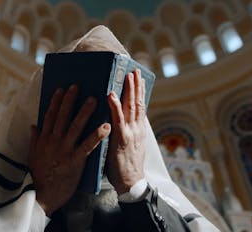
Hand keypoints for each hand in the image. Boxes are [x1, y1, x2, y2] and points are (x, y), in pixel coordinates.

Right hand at [28, 85, 110, 215]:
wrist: (42, 196)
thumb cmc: (39, 176)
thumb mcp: (32, 155)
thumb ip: (34, 139)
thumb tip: (33, 125)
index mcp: (44, 139)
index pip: (50, 116)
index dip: (56, 101)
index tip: (61, 89)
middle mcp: (53, 141)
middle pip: (62, 117)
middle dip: (70, 100)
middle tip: (77, 86)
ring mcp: (64, 150)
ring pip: (75, 127)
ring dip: (85, 112)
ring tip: (94, 99)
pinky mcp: (75, 161)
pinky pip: (87, 145)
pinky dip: (97, 135)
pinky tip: (106, 126)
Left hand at [107, 69, 146, 193]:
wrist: (131, 182)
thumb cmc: (126, 165)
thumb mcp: (130, 145)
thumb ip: (127, 130)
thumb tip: (119, 119)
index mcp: (138, 129)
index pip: (140, 105)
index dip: (140, 90)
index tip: (138, 77)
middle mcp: (137, 128)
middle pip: (138, 102)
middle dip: (136, 85)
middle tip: (134, 70)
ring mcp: (130, 132)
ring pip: (131, 107)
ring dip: (129, 89)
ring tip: (127, 75)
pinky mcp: (121, 139)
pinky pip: (117, 119)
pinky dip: (115, 105)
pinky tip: (110, 94)